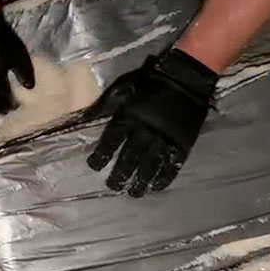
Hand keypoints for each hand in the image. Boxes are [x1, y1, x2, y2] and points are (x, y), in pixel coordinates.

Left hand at [87, 49, 218, 196]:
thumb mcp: (122, 87)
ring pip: (151, 164)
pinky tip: (157, 186)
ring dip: (141, 180)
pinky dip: (165, 177)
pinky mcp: (183, 142)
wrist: (186, 77)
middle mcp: (146, 130)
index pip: (112, 140)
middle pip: (130, 157)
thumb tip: (83, 119)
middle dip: (120, 174)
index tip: (94, 166)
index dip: (102, 155)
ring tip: (134, 193)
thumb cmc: (150, 81)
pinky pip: (173, 163)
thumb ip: (104, 105)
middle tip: (113, 187)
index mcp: (129, 116)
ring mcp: (166, 138)